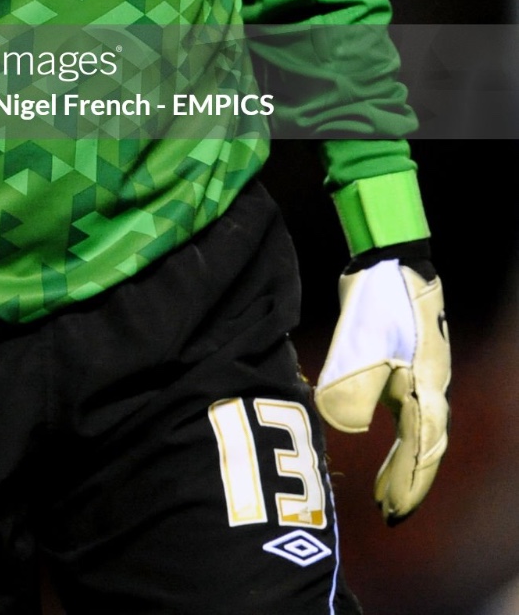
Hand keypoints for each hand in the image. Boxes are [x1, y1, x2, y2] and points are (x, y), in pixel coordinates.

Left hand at [315, 259, 448, 522]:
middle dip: (409, 480)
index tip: (392, 513)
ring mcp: (420, 373)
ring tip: (384, 489)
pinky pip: (407, 407)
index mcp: (424, 388)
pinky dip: (399, 432)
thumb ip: (352, 388)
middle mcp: (429, 386)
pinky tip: (381, 437)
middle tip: (389, 511)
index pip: (421, 448)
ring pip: (418, 428)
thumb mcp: (361, 344)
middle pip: (424, 444)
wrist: (389, 259)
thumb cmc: (379, 300)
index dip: (408, 483)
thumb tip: (343, 427)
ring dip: (405, 459)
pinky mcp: (406, 360)